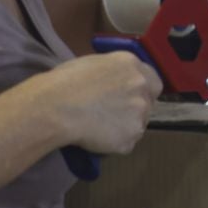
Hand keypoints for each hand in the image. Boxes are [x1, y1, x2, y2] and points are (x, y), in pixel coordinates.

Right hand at [29, 52, 159, 156]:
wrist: (55, 107)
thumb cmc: (63, 83)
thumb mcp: (92, 64)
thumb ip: (112, 73)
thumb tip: (113, 82)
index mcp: (131, 64)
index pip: (152, 80)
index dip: (142, 91)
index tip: (129, 98)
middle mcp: (141, 85)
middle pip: (148, 102)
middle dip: (134, 109)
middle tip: (113, 115)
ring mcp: (140, 111)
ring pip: (138, 124)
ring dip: (124, 127)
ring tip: (98, 127)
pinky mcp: (132, 135)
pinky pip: (127, 143)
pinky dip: (114, 144)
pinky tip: (96, 137)